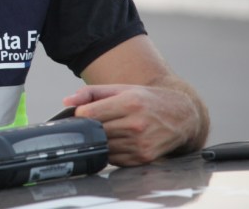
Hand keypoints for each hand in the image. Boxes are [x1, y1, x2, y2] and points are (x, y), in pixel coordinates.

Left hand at [63, 84, 199, 165]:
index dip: (80, 114)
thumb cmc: (147, 100)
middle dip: (90, 128)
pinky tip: (120, 141)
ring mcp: (140, 144)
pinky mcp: (143, 158)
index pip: (88, 114)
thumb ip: (91, 93)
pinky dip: (111, 152)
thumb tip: (67, 102)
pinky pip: (114, 159)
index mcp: (129, 103)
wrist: (181, 116)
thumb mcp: (121, 88)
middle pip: (94, 131)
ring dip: (101, 141)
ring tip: (111, 130)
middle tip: (95, 123)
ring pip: (103, 147)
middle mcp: (135, 124)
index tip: (83, 114)